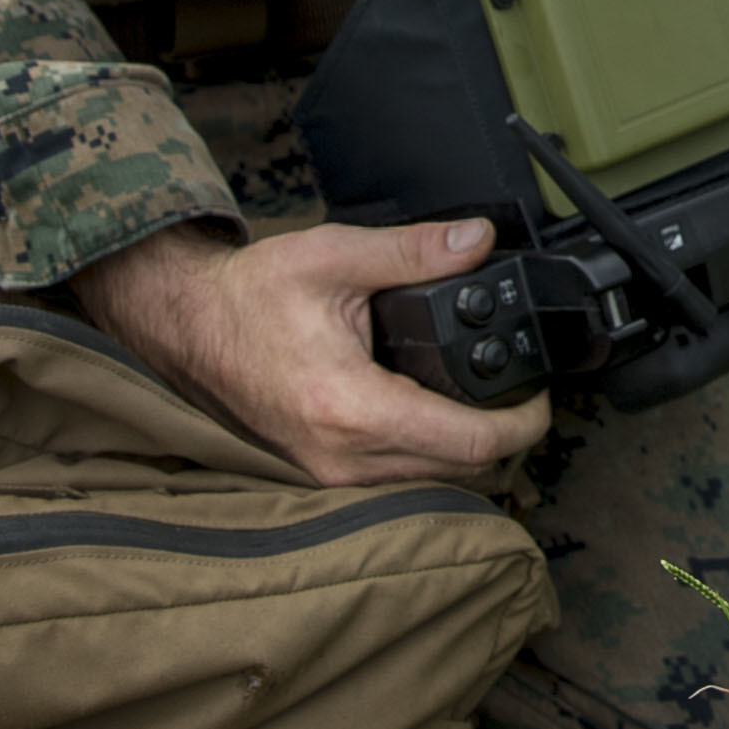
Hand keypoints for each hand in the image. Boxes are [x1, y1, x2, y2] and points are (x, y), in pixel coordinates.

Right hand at [70, 215, 553, 487]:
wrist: (186, 325)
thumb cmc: (248, 296)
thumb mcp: (334, 256)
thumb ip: (413, 251)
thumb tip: (477, 241)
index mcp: (352, 408)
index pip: (470, 444)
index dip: (523, 424)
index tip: (542, 397)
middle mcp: (343, 457)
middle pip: (462, 475)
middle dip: (506, 441)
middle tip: (524, 397)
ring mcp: (329, 474)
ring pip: (432, 487)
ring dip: (470, 456)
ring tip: (491, 409)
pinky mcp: (320, 474)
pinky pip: (397, 484)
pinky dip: (431, 461)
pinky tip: (441, 424)